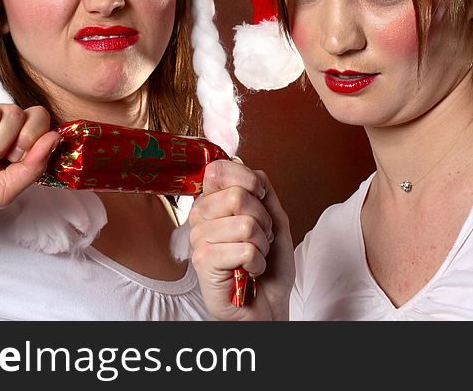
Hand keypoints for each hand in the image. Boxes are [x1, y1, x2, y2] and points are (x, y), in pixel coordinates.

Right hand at [189, 160, 294, 319]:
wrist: (268, 304)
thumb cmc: (269, 264)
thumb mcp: (274, 219)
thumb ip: (263, 192)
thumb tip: (248, 169)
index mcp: (214, 201)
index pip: (219, 169)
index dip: (249, 181)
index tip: (260, 200)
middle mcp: (200, 216)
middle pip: (237, 195)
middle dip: (263, 221)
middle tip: (260, 239)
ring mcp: (198, 239)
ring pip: (245, 225)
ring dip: (262, 245)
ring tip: (254, 257)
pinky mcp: (202, 262)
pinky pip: (245, 250)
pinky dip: (258, 263)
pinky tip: (249, 271)